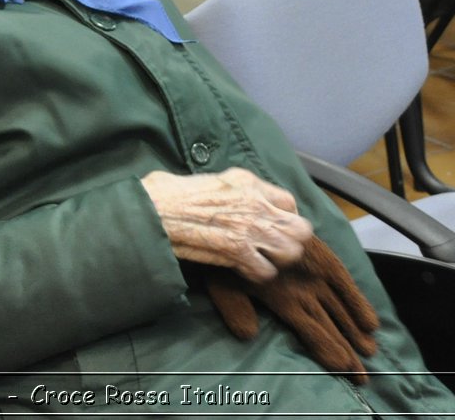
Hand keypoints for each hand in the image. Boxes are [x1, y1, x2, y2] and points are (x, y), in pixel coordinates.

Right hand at [141, 168, 311, 281]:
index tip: (273, 226)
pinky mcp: (237, 250)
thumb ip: (232, 189)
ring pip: (290, 252)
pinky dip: (256, 275)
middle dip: (289, 241)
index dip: (285, 217)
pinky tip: (243, 270)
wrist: (153, 209)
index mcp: (247, 182)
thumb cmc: (169, 192)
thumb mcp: (209, 179)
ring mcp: (249, 228)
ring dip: (276, 260)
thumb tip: (234, 200)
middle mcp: (255, 203)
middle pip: (301, 229)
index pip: (289, 202)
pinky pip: (266, 271)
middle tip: (272, 249)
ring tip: (259, 261)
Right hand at [201, 236, 378, 382]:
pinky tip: (371, 322)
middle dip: (348, 352)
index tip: (343, 369)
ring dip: (355, 333)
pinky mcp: (323, 259)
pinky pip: (344, 284)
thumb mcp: (220, 282)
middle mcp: (301, 293)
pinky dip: (357, 302)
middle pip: (331, 328)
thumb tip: (248, 334)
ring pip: (340, 311)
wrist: (231, 218)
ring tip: (370, 352)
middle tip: (365, 378)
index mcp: (281, 302)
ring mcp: (314, 276)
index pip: (311, 334)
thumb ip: (233, 306)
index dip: (329, 352)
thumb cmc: (223, 254)